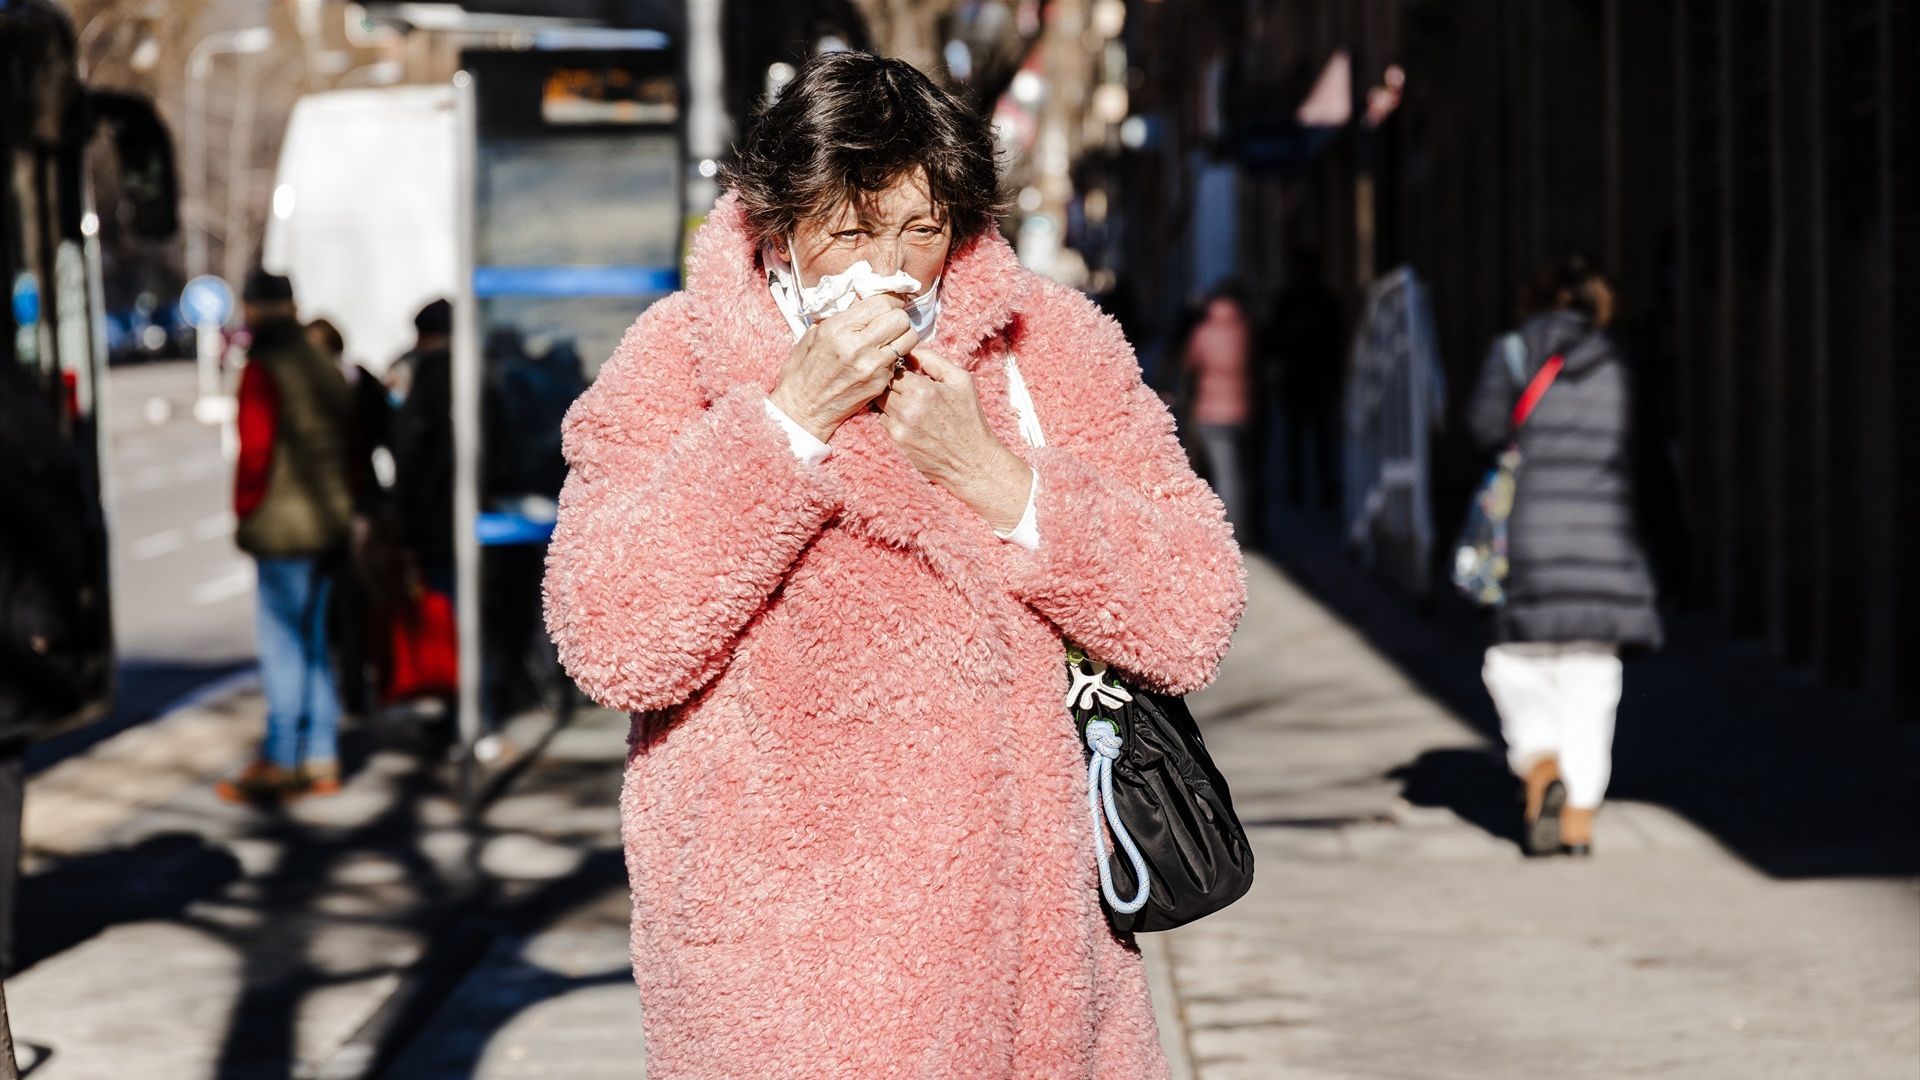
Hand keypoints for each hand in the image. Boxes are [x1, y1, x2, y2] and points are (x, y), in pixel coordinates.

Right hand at [768, 294, 918, 442]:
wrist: (802, 408)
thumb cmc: (803, 369)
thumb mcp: (815, 332)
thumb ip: (844, 315)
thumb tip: (867, 298)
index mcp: (839, 328)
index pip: (882, 303)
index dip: (890, 299)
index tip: (889, 302)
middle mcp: (858, 346)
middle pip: (901, 319)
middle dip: (898, 315)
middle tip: (890, 320)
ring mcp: (873, 367)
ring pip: (909, 338)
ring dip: (903, 335)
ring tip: (890, 338)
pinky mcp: (880, 383)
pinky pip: (900, 360)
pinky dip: (894, 356)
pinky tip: (880, 358)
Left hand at [877, 347, 1032, 531]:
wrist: (971, 461)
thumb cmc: (969, 419)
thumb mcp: (961, 381)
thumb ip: (934, 361)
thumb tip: (910, 350)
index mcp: (923, 390)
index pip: (894, 368)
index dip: (900, 368)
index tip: (908, 371)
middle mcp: (907, 409)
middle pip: (882, 385)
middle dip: (892, 383)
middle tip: (907, 387)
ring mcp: (899, 427)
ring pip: (879, 402)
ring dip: (889, 399)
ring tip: (909, 403)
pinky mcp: (896, 441)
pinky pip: (883, 420)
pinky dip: (892, 417)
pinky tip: (909, 420)